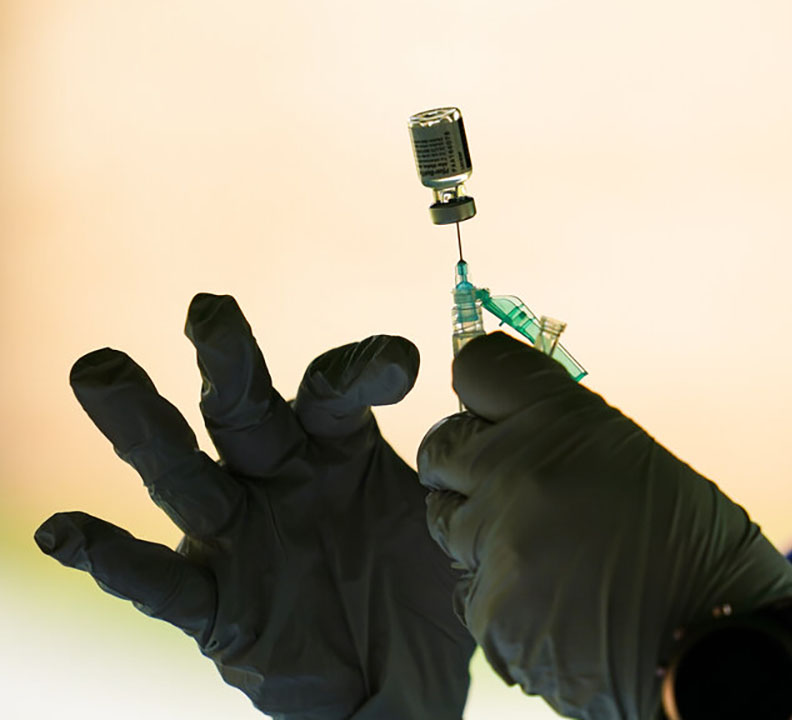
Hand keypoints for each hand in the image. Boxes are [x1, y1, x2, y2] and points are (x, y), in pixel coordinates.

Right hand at [35, 294, 474, 718]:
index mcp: (338, 447)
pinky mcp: (215, 604)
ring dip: (142, 425)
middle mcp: (278, 477)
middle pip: (243, 408)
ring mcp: (240, 537)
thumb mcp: (455, 520)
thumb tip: (509, 410)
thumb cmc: (426, 588)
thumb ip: (466, 467)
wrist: (406, 684)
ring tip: (102, 369)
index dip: (362, 368)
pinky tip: (64, 532)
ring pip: (183, 473)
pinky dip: (110, 558)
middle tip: (211, 310)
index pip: (334, 388)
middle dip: (228, 361)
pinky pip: (157, 581)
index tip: (404, 366)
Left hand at [418, 333, 791, 719]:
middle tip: (509, 486)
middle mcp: (517, 472)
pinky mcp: (489, 611)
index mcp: (562, 420)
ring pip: (447, 520)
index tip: (494, 411)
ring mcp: (497, 545)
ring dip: (483, 530)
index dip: (484, 392)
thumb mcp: (634, 458)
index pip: (477, 370)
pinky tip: (557, 602)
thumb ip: (560, 433)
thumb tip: (504, 420)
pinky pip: (470, 587)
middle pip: (442, 446)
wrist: (720, 642)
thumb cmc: (695, 548)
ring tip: (549, 551)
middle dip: (467, 463)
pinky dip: (503, 594)